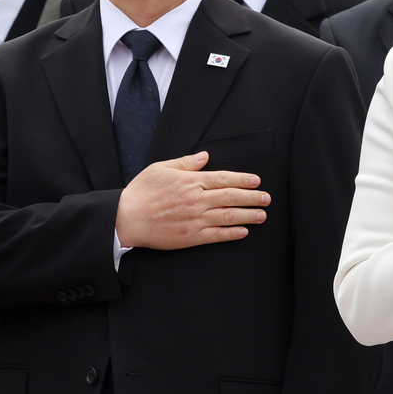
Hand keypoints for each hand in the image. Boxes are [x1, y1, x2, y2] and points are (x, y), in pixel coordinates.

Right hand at [115, 152, 267, 250]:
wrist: (126, 219)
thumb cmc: (141, 192)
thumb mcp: (161, 168)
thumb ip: (185, 162)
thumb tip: (205, 156)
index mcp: (191, 181)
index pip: (224, 178)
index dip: (243, 179)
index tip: (256, 181)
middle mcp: (197, 200)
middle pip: (231, 197)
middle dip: (252, 197)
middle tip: (266, 198)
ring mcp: (195, 219)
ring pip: (228, 216)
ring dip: (248, 215)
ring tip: (262, 215)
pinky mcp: (191, 237)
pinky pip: (217, 235)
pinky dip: (232, 234)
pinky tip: (243, 232)